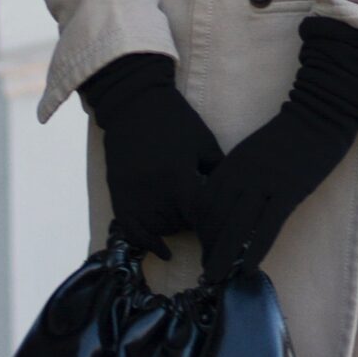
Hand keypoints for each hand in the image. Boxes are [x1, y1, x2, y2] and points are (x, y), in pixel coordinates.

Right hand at [80, 53, 222, 258]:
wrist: (134, 104)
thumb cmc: (175, 120)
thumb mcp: (205, 143)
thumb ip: (220, 172)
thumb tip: (238, 199)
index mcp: (178, 177)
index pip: (201, 216)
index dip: (213, 223)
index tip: (224, 225)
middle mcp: (154, 191)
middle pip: (181, 225)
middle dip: (196, 224)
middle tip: (208, 221)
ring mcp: (133, 195)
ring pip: (159, 229)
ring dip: (175, 228)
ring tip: (188, 221)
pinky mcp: (119, 194)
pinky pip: (131, 229)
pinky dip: (147, 242)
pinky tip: (163, 252)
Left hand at [195, 18, 357, 285]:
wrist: (318, 112)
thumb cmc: (288, 134)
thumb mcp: (253, 152)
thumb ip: (239, 174)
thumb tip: (230, 203)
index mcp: (231, 164)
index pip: (205, 202)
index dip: (200, 229)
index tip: (201, 248)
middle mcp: (241, 175)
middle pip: (215, 217)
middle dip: (207, 247)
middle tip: (204, 273)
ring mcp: (264, 183)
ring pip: (236, 225)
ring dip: (223, 255)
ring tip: (216, 279)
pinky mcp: (288, 191)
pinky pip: (267, 226)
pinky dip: (255, 249)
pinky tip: (248, 268)